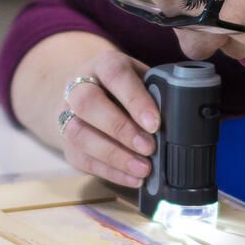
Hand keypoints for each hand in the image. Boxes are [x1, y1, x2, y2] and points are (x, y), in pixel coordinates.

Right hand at [21, 35, 159, 188]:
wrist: (89, 93)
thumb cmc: (126, 89)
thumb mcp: (142, 80)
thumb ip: (156, 94)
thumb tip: (178, 121)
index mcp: (103, 65)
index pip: (115, 75)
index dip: (134, 99)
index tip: (154, 123)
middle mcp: (78, 87)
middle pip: (88, 104)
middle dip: (120, 128)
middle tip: (149, 147)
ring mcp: (66, 115)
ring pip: (78, 134)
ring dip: (113, 155)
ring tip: (143, 168)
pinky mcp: (67, 143)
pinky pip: (82, 159)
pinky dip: (110, 172)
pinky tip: (133, 178)